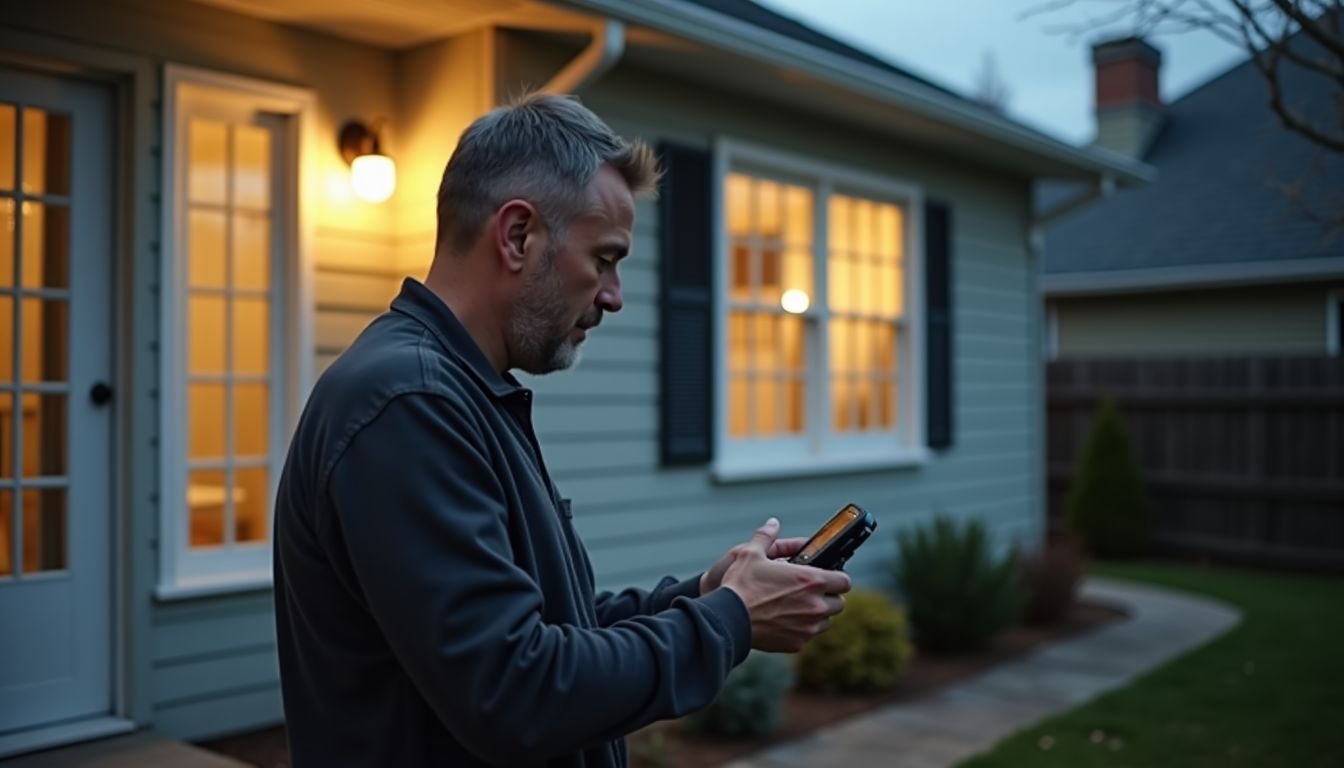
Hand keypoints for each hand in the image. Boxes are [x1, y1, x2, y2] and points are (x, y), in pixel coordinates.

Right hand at [717, 518, 851, 652]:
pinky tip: (785, 621)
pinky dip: (801, 630)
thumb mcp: (751, 553)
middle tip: (812, 592)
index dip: (838, 577)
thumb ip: (766, 537)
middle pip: (839, 603)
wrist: (727, 619)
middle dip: (829, 597)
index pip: (844, 580)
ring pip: (826, 622)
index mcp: (811, 580)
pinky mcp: (797, 644)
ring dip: (817, 615)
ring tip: (798, 606)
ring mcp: (808, 627)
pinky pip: (808, 636)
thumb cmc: (740, 585)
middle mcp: (815, 605)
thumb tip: (772, 524)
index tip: (829, 576)